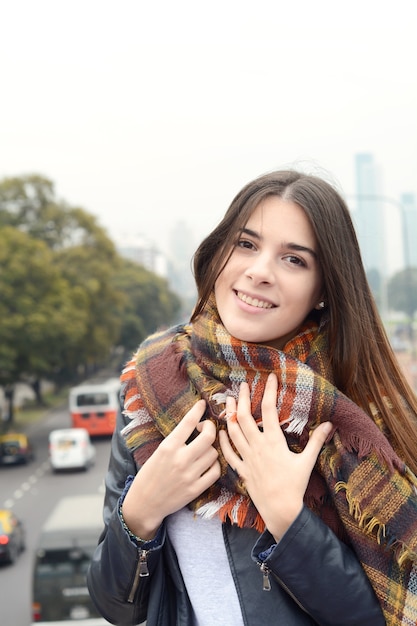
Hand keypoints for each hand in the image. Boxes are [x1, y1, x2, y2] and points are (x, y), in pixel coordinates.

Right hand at [122, 399, 220, 539]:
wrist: (144, 503)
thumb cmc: (149, 475)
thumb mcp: (158, 452)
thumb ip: (176, 441)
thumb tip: (193, 426)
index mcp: (168, 447)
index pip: (188, 422)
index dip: (198, 410)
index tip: (202, 404)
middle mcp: (180, 459)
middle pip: (208, 436)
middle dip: (210, 428)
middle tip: (205, 428)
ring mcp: (189, 475)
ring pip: (213, 453)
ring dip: (211, 448)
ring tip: (203, 449)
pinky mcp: (196, 489)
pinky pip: (215, 471)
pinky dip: (214, 465)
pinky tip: (207, 464)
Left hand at [219, 373, 331, 540]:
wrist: (281, 511)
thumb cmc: (295, 486)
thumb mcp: (307, 462)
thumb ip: (317, 441)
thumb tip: (329, 424)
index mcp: (274, 442)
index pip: (269, 410)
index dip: (269, 391)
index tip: (270, 378)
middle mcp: (257, 447)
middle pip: (245, 417)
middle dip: (243, 398)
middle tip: (242, 385)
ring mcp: (247, 458)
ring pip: (233, 432)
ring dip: (230, 414)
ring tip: (229, 400)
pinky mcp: (241, 470)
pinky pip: (228, 453)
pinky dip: (223, 441)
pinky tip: (221, 431)